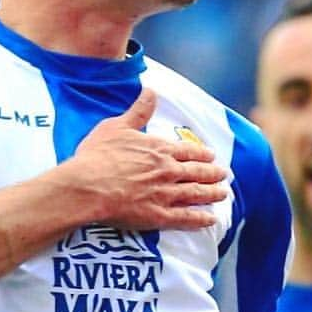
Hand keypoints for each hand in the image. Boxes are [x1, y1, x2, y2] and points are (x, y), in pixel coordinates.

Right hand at [66, 87, 228, 231]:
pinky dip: (200, 219)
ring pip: (196, 194)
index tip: (211, 155)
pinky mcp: (158, 216)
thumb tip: (151, 91)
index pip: (187, 150)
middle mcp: (167, 170)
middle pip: (197, 172)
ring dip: (212, 194)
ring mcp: (165, 194)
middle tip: (224, 175)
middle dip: (212, 173)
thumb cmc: (97, 156)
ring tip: (223, 194)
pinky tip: (211, 220)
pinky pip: (186, 218)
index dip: (201, 153)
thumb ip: (138, 111)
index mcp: (158, 149)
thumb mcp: (116, 126)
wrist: (87, 186)